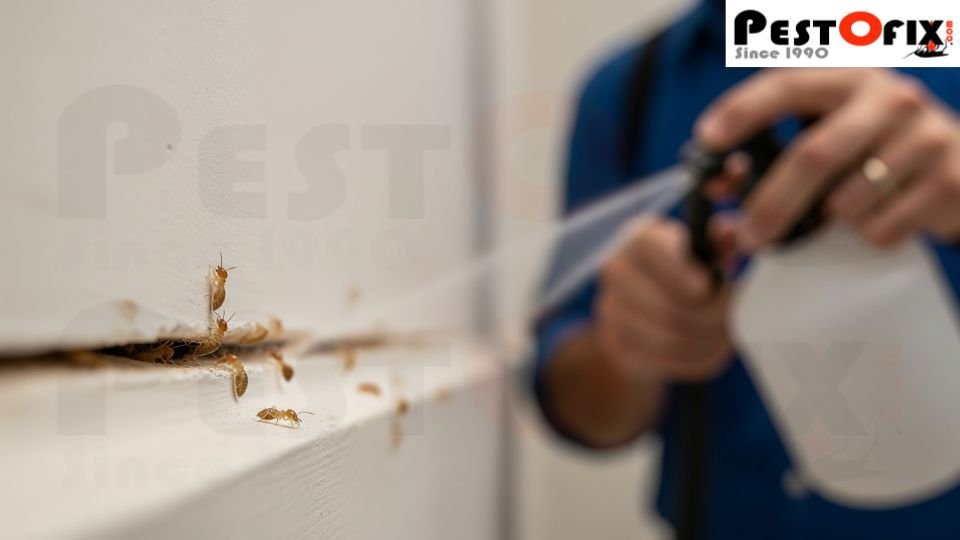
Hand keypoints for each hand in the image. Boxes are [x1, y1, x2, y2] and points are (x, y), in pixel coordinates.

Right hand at [595, 217, 734, 382]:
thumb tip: (730, 233)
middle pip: (667, 305)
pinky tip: (712, 349)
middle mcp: (617, 269)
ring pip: (669, 338)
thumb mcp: (703, 250)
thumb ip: (718, 241)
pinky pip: (665, 360)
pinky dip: (696, 359)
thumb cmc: (681, 273)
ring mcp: (612, 310)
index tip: (708, 286)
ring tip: (728, 333)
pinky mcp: (617, 344)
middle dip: (711, 315)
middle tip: (733, 315)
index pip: (654, 249)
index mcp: (640, 238)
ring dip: (708, 340)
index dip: (683, 271)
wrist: (641, 312)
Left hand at [696, 69, 959, 250]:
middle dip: (771, 202)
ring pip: (846, 201)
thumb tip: (720, 187)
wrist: (959, 166)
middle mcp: (890, 99)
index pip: (788, 85)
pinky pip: (880, 228)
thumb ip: (775, 152)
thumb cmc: (873, 149)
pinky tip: (881, 216)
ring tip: (842, 211)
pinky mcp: (948, 180)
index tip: (707, 139)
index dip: (743, 110)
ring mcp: (924, 138)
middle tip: (748, 236)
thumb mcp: (829, 133)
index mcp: (849, 79)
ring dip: (829, 222)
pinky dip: (865, 236)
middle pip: (813, 156)